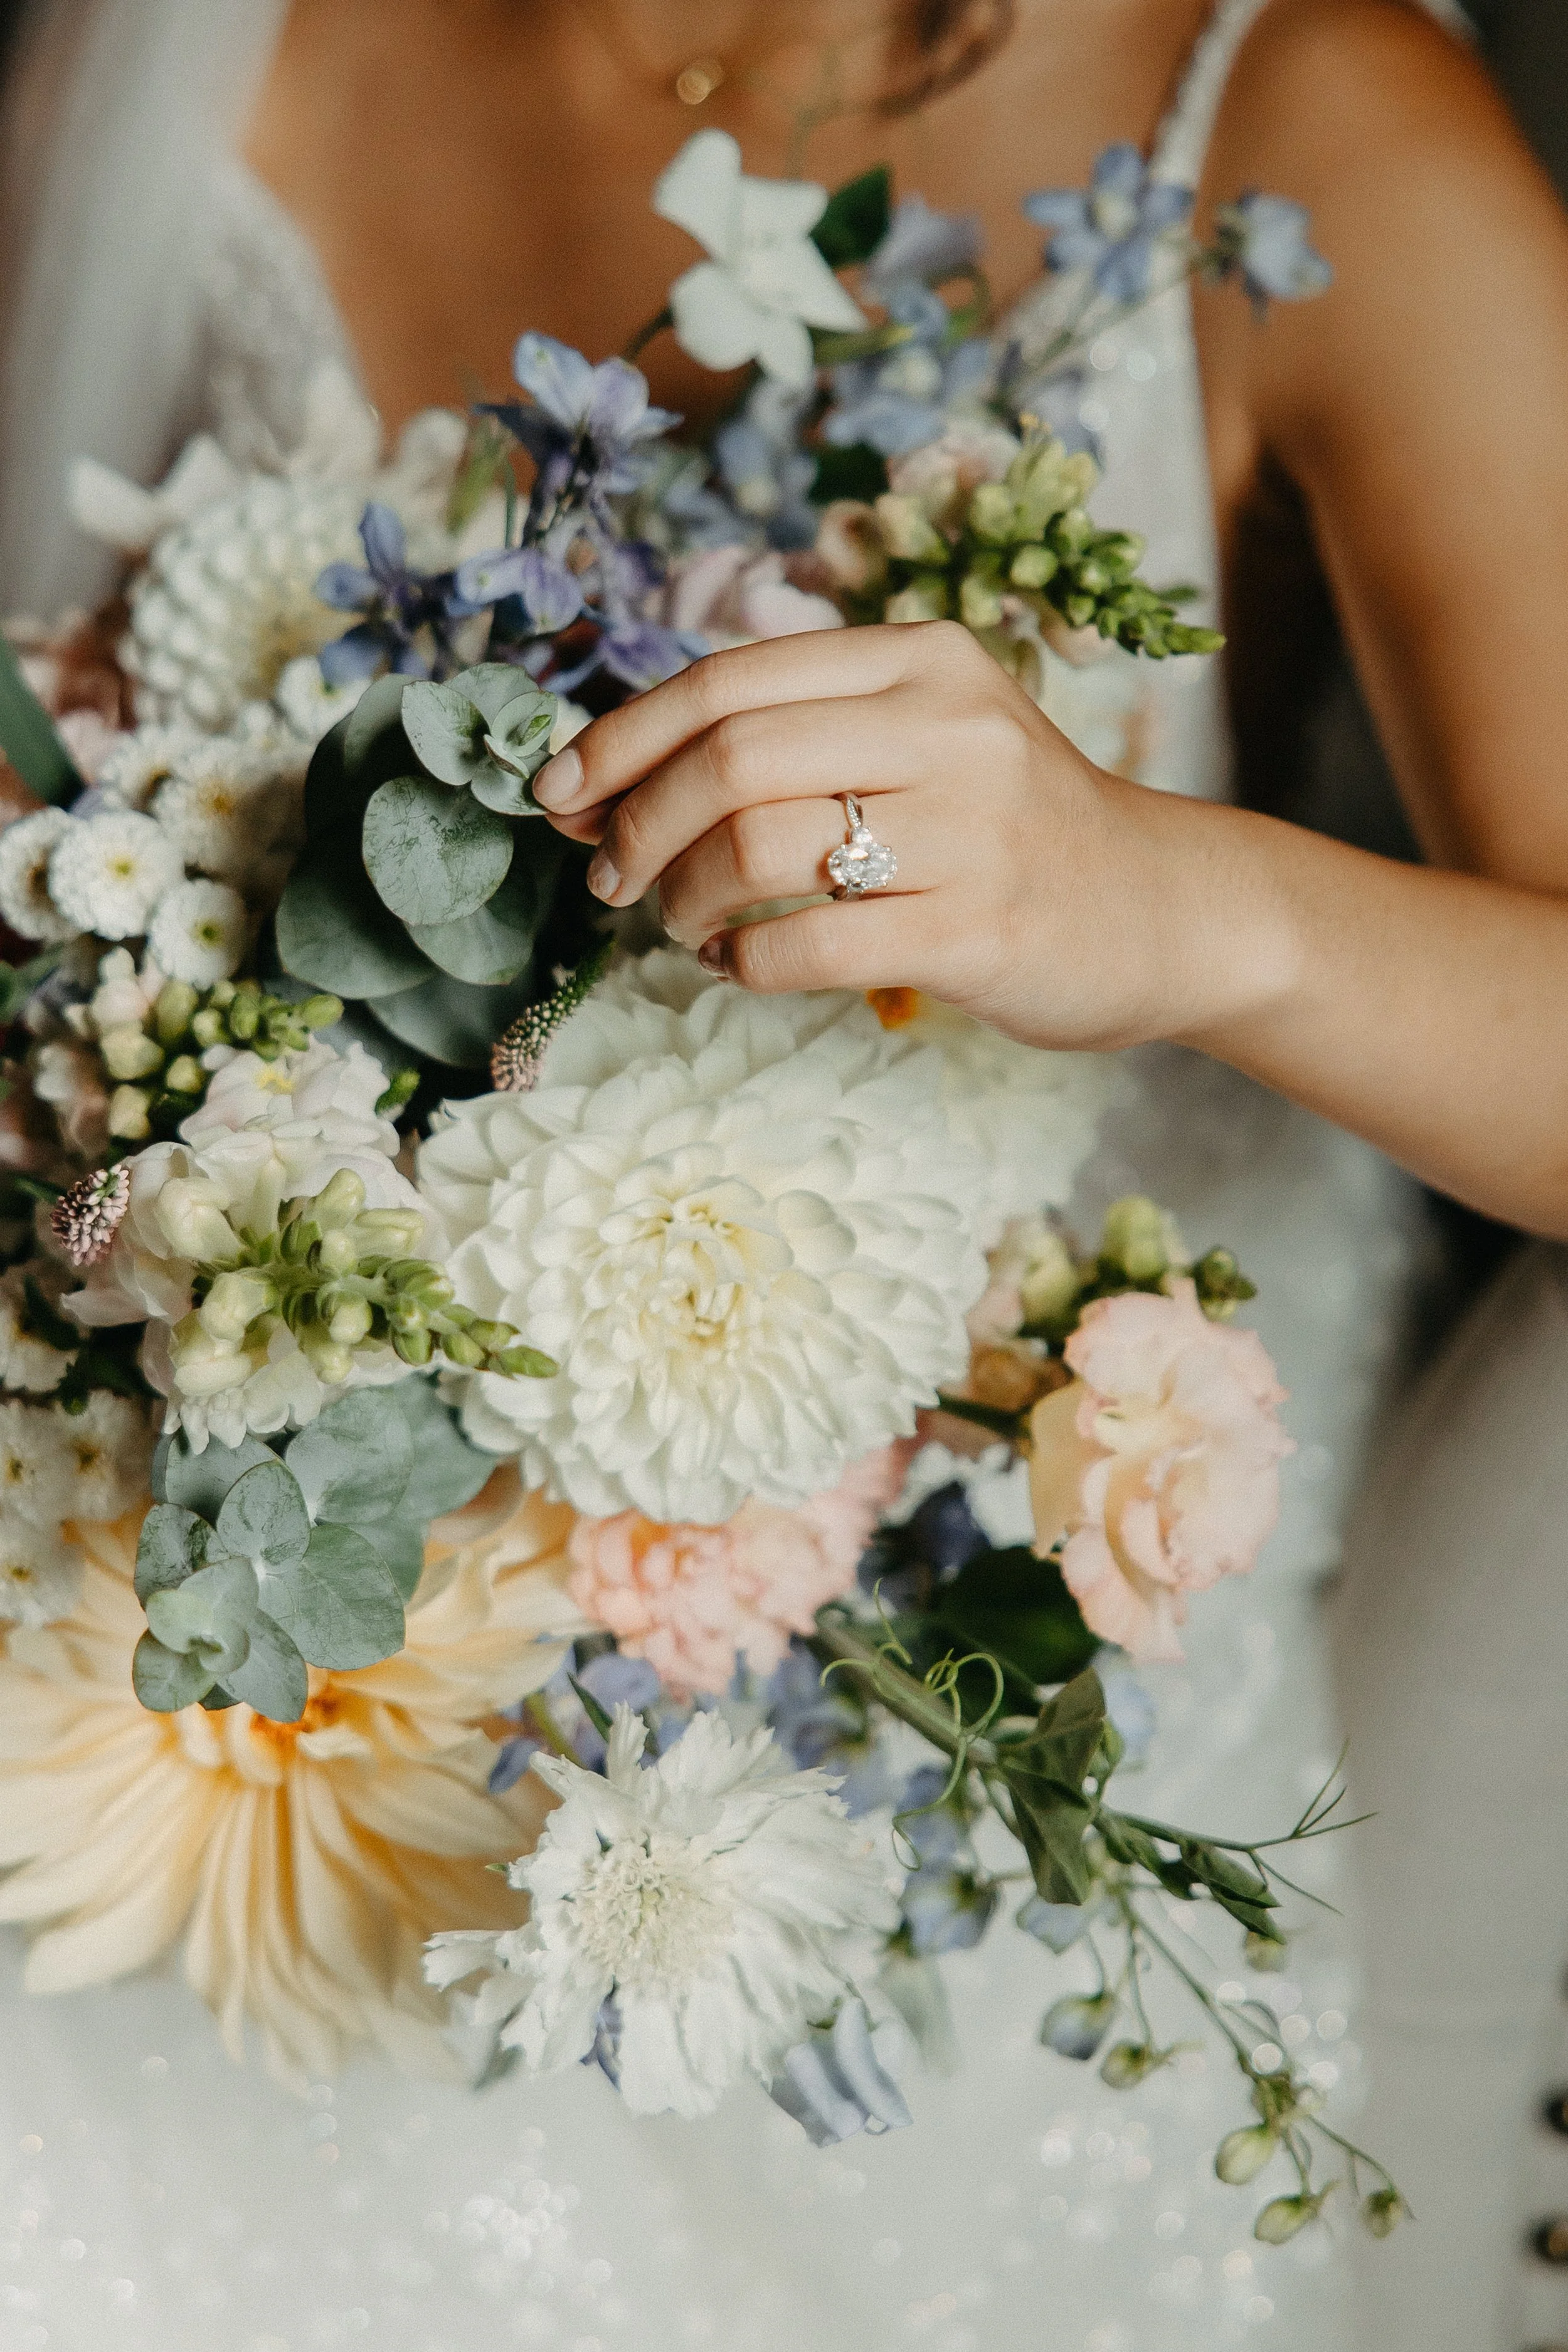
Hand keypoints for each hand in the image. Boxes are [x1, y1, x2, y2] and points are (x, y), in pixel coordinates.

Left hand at [534, 621, 1212, 1049]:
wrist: (1165, 910)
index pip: (727, 679)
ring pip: (758, 850)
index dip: (619, 737)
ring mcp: (968, 831)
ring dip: (683, 897)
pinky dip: (745, 963)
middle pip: (728, 757)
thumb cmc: (1010, 830)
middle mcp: (947, 727)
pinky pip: (810, 946)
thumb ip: (789, 743)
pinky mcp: (977, 931)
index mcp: (919, 659)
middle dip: (636, 823)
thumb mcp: (922, 741)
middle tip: (607, 877)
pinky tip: (740, 964)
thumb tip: (597, 785)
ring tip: (681, 923)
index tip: (558, 794)